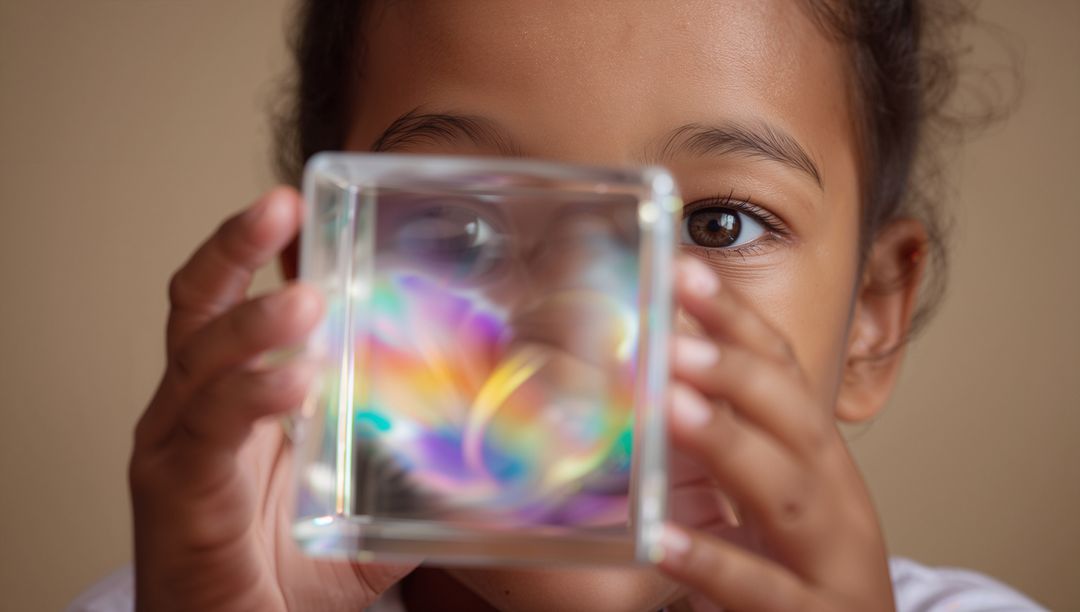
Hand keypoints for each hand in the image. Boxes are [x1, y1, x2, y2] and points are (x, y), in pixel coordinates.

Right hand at [129, 188, 413, 610]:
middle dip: (235, 246)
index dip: (262, 249)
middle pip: (198, 302)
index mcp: (234, 394)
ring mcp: (178, 443)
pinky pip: (208, 429)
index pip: (237, 301)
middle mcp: (195, 405)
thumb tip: (478, 424)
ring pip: (199, 356)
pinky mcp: (176, 490)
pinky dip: (251, 396)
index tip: (304, 204)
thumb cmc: (289, 568)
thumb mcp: (360, 495)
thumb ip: (403, 454)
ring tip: (309, 299)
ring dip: (255, 321)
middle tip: (282, 204)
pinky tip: (295, 379)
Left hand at [657, 257, 894, 611]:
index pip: (783, 373)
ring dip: (729, 443)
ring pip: (787, 493)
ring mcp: (831, 558)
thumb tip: (656, 373)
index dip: (736, 320)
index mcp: (820, 457)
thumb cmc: (803, 561)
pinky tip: (661, 538)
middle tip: (671, 339)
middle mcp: (836, 496)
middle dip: (737, 372)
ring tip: (671, 407)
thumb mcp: (776, 490)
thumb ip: (729, 438)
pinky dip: (713, 560)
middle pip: (794, 418)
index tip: (682, 270)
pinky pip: (760, 589)